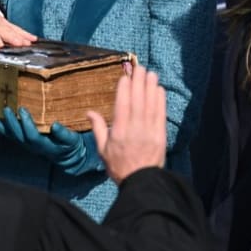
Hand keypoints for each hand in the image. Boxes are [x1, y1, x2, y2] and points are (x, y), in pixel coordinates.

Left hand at [0, 0, 34, 46]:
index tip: (0, 44)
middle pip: (1, 29)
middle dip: (11, 36)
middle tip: (21, 44)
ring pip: (10, 28)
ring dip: (21, 35)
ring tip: (29, 42)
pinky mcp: (3, 22)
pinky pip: (15, 27)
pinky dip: (24, 33)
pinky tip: (33, 39)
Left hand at [0, 107, 100, 174]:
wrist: (66, 156)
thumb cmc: (70, 145)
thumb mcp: (72, 140)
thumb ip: (63, 134)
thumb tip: (55, 126)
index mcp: (45, 145)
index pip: (32, 135)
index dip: (27, 123)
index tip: (23, 109)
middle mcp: (32, 146)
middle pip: (18, 136)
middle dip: (11, 122)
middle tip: (5, 109)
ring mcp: (26, 144)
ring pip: (11, 136)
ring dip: (1, 127)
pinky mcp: (23, 141)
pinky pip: (9, 135)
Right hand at [87, 64, 164, 184]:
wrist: (141, 182)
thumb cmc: (119, 166)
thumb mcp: (102, 149)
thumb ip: (98, 129)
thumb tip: (89, 112)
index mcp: (118, 132)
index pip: (122, 105)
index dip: (124, 89)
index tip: (125, 76)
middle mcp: (134, 129)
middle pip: (137, 100)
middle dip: (138, 82)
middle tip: (139, 68)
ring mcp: (149, 131)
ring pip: (150, 104)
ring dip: (150, 87)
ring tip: (150, 73)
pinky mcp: (160, 135)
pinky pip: (160, 114)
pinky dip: (160, 100)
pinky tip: (159, 89)